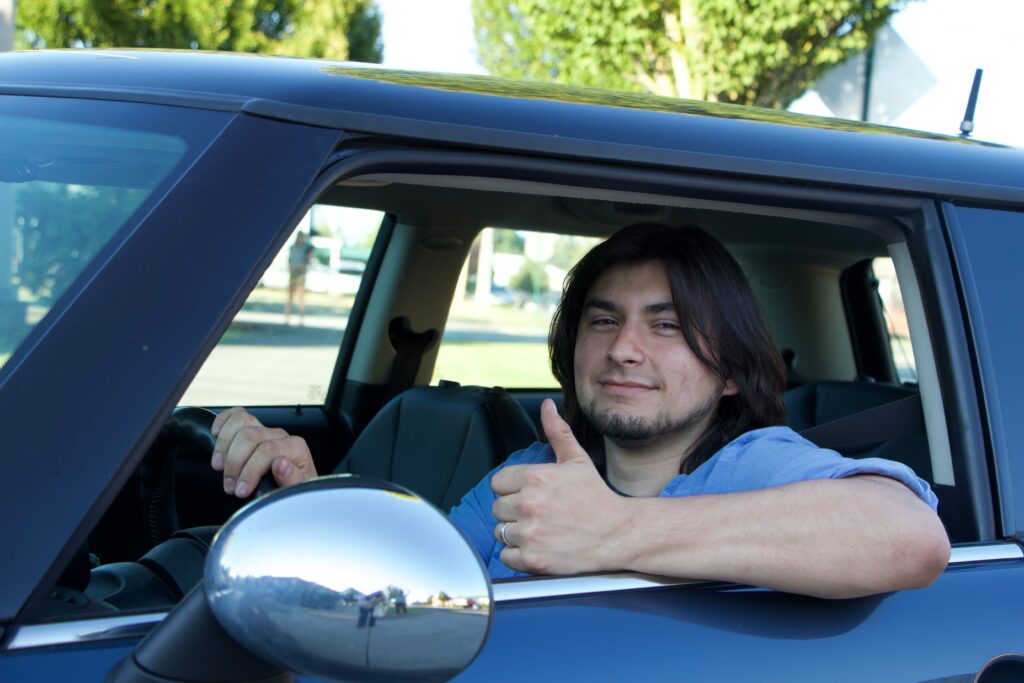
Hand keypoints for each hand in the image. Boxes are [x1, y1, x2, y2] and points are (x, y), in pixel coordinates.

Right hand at [211, 407, 317, 497]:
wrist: (292, 488)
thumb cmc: (293, 490)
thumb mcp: (298, 491)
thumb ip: (293, 479)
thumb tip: (280, 464)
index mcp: (294, 447)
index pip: (267, 450)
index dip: (250, 471)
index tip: (241, 490)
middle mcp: (279, 435)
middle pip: (250, 436)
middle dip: (234, 462)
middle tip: (230, 486)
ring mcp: (264, 429)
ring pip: (240, 421)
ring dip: (224, 445)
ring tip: (219, 467)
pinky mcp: (251, 428)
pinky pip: (236, 415)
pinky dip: (222, 421)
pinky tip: (215, 435)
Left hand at [491, 399, 629, 573]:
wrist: (618, 534)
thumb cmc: (597, 498)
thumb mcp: (577, 460)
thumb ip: (557, 432)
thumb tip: (547, 406)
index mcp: (535, 477)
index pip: (498, 483)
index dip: (513, 489)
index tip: (531, 495)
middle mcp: (529, 504)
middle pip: (497, 508)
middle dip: (515, 511)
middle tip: (540, 514)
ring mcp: (530, 533)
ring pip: (500, 532)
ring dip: (516, 533)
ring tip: (542, 530)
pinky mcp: (532, 559)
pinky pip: (506, 556)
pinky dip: (519, 555)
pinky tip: (540, 547)